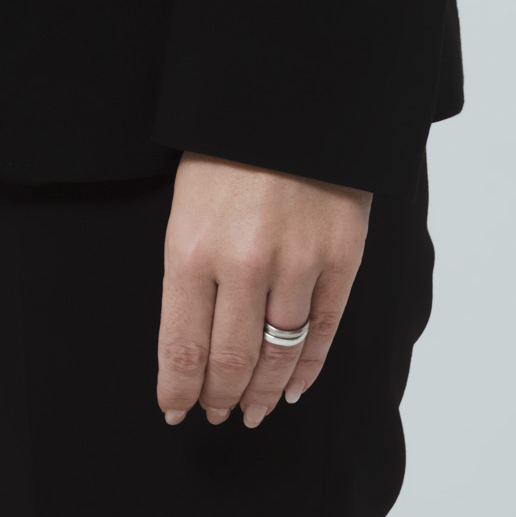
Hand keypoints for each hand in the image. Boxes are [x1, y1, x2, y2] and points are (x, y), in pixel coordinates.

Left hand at [157, 151, 368, 425]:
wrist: (288, 100)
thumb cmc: (225, 151)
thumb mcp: (184, 207)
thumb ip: (188, 272)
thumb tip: (189, 341)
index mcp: (191, 249)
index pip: (182, 347)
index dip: (178, 389)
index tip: (174, 409)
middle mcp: (244, 265)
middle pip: (232, 361)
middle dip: (219, 398)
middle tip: (214, 416)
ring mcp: (298, 264)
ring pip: (279, 354)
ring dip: (263, 393)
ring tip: (252, 412)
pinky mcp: (341, 260)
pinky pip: (323, 331)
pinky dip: (307, 368)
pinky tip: (291, 387)